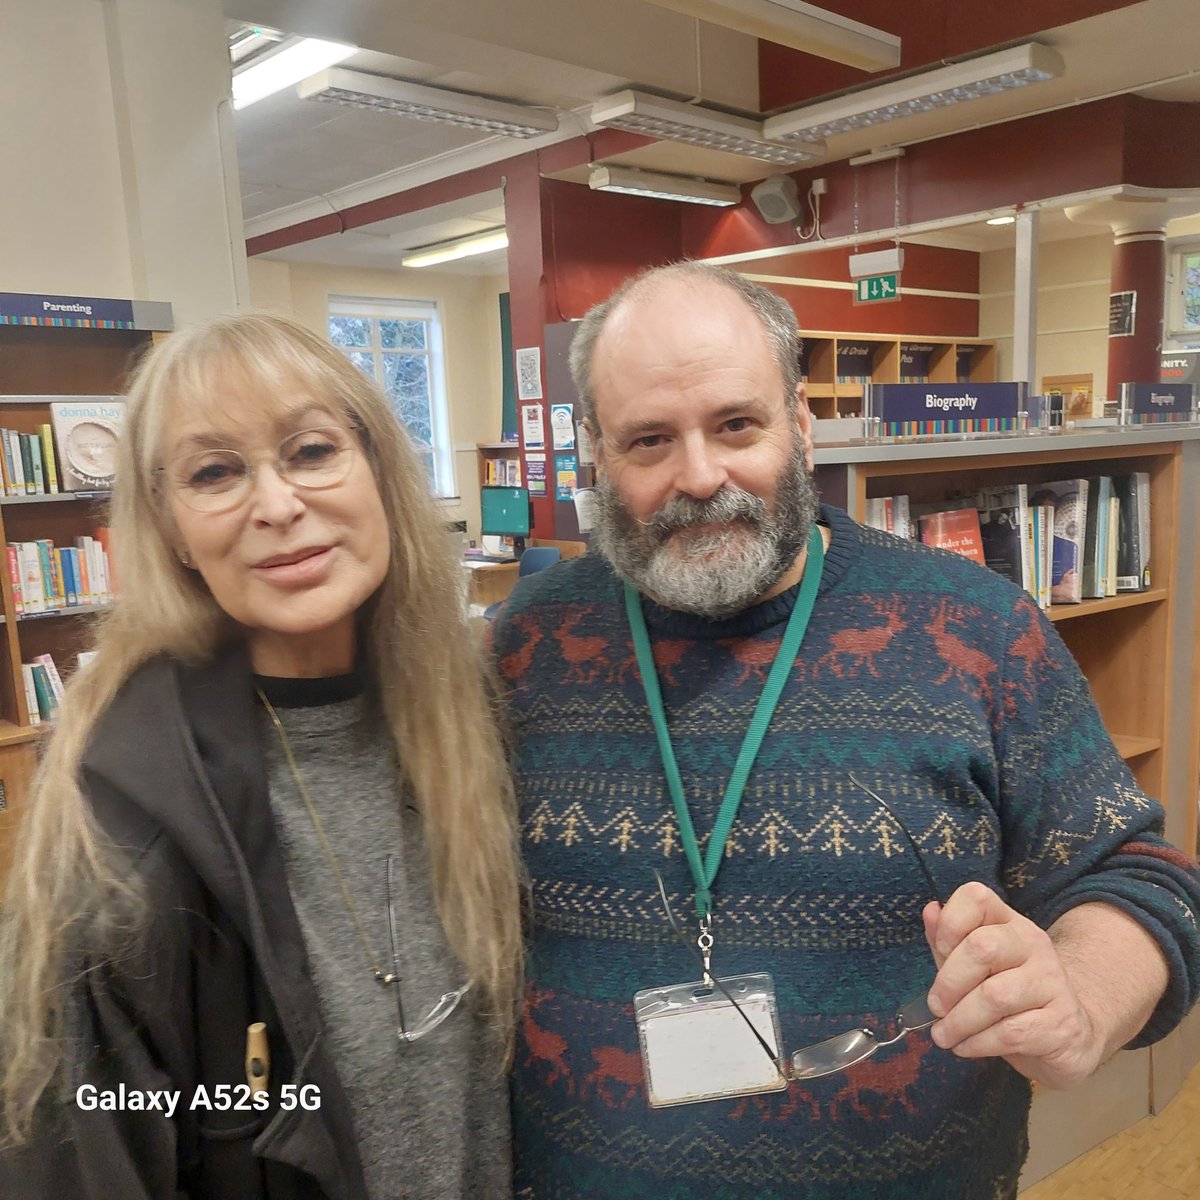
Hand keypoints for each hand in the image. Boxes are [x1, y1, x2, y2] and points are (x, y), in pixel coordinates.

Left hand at [922, 882, 1100, 1088]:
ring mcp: (1053, 983)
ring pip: (995, 996)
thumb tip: (930, 910)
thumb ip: (947, 941)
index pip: (977, 898)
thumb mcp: (973, 966)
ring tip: (944, 1036)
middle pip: (982, 947)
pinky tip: (966, 1047)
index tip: (940, 951)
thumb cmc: (1009, 995)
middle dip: (949, 982)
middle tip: (935, 1007)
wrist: (1068, 1036)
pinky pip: (1011, 1032)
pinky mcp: (1062, 1024)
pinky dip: (979, 1043)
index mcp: (1007, 922)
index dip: (950, 922)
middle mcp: (1033, 945)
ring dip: (960, 1021)